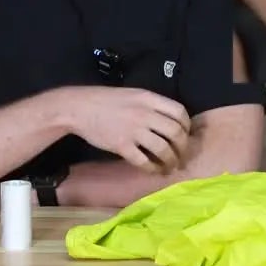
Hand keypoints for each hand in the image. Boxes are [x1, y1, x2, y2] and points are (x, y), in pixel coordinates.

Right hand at [57, 87, 192, 172]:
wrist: (79, 108)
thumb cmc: (105, 100)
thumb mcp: (133, 94)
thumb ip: (151, 105)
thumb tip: (169, 120)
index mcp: (148, 98)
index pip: (179, 111)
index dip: (187, 125)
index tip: (185, 134)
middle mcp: (144, 113)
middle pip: (175, 132)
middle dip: (183, 147)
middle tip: (181, 155)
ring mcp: (133, 130)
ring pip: (163, 149)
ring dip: (171, 161)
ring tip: (170, 166)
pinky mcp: (121, 146)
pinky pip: (143, 161)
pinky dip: (152, 168)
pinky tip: (153, 170)